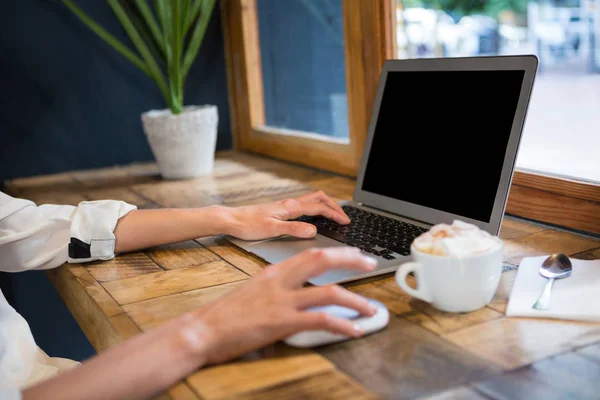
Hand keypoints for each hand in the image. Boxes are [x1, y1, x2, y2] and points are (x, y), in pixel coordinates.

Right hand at [195, 247, 377, 364]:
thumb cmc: (226, 314)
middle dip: (351, 260)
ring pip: (329, 292)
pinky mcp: (280, 323)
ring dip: (356, 300)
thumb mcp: (255, 291)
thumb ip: (278, 288)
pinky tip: (353, 330)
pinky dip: (342, 325)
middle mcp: (280, 281)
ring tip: (371, 309)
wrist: (203, 330)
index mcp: (274, 272)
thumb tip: (300, 292)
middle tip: (372, 265)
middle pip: (322, 260)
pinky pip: (319, 321)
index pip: (310, 253)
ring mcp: (281, 301)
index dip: (336, 252)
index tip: (354, 254)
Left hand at [225, 191, 349, 239]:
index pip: (319, 208)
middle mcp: (289, 204)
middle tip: (345, 217)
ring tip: (335, 215)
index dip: (334, 214)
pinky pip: (304, 205)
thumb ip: (293, 229)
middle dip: (334, 206)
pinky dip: (316, 208)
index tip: (346, 221)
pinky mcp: (281, 209)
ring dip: (326, 205)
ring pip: (312, 200)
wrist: (231, 219)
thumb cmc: (248, 225)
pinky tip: (315, 218)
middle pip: (318, 198)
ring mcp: (285, 205)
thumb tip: (313, 231)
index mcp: (290, 207)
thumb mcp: (272, 230)